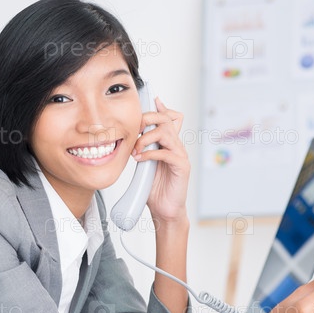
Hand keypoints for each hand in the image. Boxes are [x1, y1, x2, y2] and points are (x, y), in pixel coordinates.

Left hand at [132, 96, 189, 223]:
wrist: (164, 210)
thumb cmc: (154, 188)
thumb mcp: (144, 164)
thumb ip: (142, 149)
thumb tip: (131, 137)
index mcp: (168, 144)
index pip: (170, 118)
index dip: (161, 108)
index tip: (150, 102)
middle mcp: (176, 146)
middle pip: (166, 120)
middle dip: (147, 119)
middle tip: (134, 129)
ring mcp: (180, 156)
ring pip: (166, 133)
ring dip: (146, 138)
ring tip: (135, 150)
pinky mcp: (181, 167)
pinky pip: (166, 153)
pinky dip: (150, 154)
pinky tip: (140, 160)